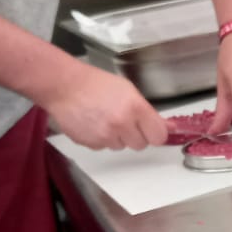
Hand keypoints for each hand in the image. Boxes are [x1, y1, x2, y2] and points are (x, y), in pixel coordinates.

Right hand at [42, 59, 166, 150]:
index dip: (156, 133)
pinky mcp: (90, 144)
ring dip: (117, 137)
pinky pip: (104, 147)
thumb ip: (147, 111)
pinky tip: (94, 123)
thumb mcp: (128, 90)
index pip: (158, 136)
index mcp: (135, 108)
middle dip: (136, 135)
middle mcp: (122, 124)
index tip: (153, 130)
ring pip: (121, 146)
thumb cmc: (96, 84)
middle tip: (125, 120)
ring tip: (105, 118)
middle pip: (140, 144)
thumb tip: (167, 127)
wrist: (64, 86)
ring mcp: (105, 136)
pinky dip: (101, 139)